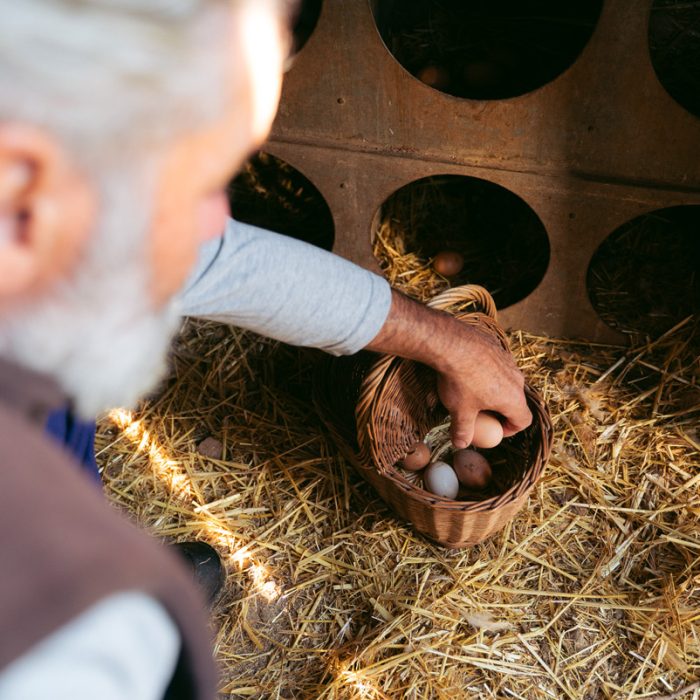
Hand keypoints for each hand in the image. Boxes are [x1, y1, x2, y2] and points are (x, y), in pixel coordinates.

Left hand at [365, 290, 531, 446]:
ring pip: (507, 380)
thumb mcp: (459, 411)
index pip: (523, 421)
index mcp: (513, 398)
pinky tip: (468, 372)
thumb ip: (462, 430)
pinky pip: (497, 364)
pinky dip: (488, 372)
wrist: (452, 343)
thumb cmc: (459, 381)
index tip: (494, 429)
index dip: (510, 429)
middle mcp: (516, 379)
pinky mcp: (497, 347)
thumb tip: (460, 444)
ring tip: (473, 391)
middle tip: (482, 413)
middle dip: (501, 409)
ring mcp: (508, 361)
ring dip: (495, 389)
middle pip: (516, 400)